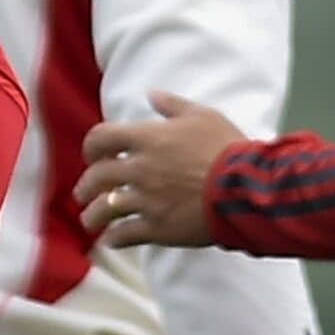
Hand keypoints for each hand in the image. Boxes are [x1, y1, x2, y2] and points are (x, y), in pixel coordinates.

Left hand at [75, 92, 245, 248]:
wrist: (250, 190)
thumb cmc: (229, 150)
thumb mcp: (204, 117)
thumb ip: (173, 105)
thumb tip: (152, 94)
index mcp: (147, 139)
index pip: (100, 138)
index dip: (91, 147)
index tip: (93, 156)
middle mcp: (140, 169)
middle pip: (96, 177)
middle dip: (85, 186)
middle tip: (84, 192)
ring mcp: (147, 200)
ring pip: (104, 210)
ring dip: (93, 216)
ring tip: (91, 221)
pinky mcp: (159, 227)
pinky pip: (125, 235)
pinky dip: (114, 239)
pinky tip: (112, 240)